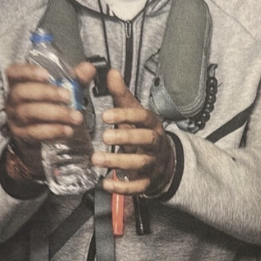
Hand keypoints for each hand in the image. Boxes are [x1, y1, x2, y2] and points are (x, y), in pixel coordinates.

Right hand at [4, 61, 95, 175]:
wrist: (39, 131)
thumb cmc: (48, 104)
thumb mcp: (62, 88)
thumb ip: (75, 78)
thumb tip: (88, 68)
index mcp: (19, 83)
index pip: (14, 73)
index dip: (28, 72)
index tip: (46, 74)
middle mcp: (13, 99)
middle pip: (22, 93)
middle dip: (46, 93)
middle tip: (67, 96)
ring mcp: (15, 117)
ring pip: (29, 113)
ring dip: (55, 114)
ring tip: (75, 117)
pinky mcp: (21, 134)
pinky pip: (35, 132)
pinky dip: (53, 131)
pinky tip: (67, 130)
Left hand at [92, 69, 175, 196]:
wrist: (163, 161)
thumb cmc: (142, 132)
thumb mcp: (133, 112)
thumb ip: (121, 95)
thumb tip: (111, 72)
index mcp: (152, 124)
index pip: (143, 117)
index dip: (126, 116)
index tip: (106, 116)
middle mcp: (155, 143)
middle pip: (146, 140)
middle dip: (126, 138)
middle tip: (104, 136)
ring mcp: (153, 163)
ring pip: (140, 163)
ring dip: (119, 162)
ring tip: (96, 160)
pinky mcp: (148, 182)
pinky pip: (138, 186)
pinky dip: (123, 187)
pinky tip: (105, 184)